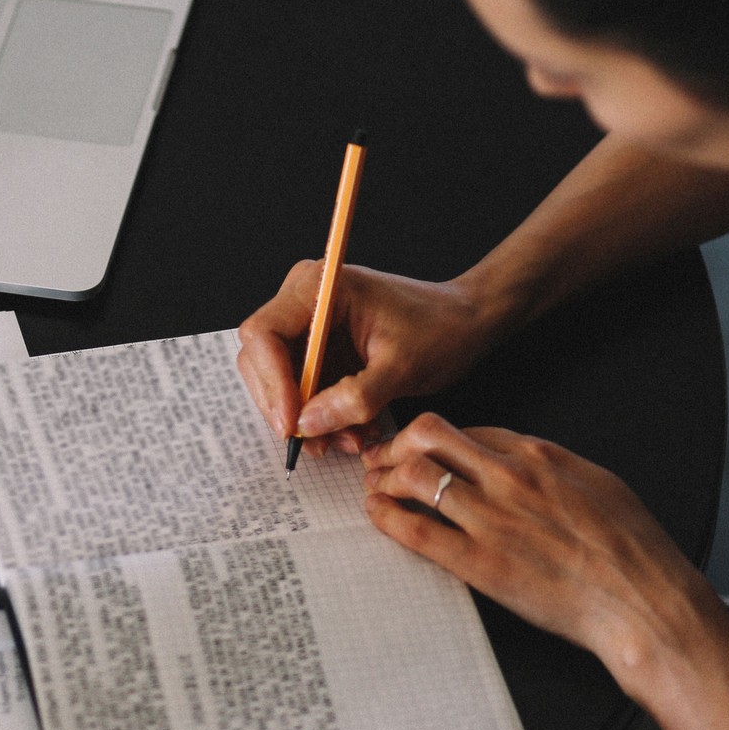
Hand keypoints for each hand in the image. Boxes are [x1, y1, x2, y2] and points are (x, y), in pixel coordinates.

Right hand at [235, 262, 502, 457]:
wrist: (468, 322)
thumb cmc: (442, 330)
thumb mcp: (403, 367)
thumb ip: (355, 397)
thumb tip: (306, 424)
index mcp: (320, 286)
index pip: (264, 333)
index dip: (272, 382)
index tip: (292, 424)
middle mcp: (303, 299)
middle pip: (260, 359)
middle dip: (286, 406)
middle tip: (316, 443)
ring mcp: (308, 324)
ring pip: (277, 379)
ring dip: (305, 418)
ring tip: (345, 441)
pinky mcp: (318, 348)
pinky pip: (300, 388)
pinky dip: (319, 416)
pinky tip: (351, 432)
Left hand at [360, 413, 728, 725]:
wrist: (643, 601)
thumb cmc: (630, 550)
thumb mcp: (597, 484)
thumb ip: (552, 468)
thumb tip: (522, 460)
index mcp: (539, 455)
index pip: (467, 429)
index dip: (434, 439)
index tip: (420, 451)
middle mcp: (509, 477)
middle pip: (428, 435)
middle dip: (397, 445)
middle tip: (382, 462)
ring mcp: (491, 518)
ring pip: (414, 475)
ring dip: (384, 479)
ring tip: (376, 490)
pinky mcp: (480, 562)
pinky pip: (416, 530)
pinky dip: (387, 518)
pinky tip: (378, 516)